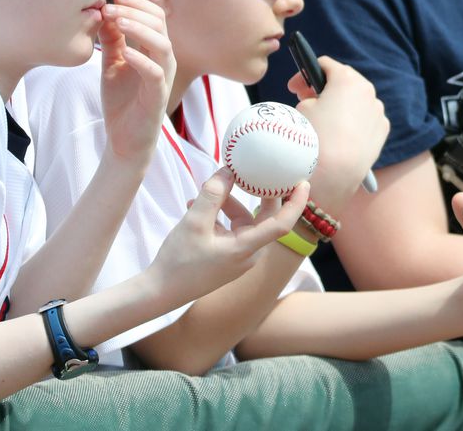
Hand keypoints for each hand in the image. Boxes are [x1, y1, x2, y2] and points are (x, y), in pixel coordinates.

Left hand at [99, 0, 175, 163]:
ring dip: (140, 29)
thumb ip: (111, 41)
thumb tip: (103, 13)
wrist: (124, 140)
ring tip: (119, 20)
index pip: (154, 17)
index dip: (137, 3)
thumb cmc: (122, 102)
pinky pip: (155, 73)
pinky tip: (126, 52)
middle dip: (135, 11)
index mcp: (153, 50)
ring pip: (162, 44)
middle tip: (110, 6)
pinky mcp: (158, 96)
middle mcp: (162, 60)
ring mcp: (162, 77)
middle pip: (160, 24)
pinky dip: (141, 59)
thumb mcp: (111, 65)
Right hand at [150, 168, 307, 306]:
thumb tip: (229, 170)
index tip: (303, 182)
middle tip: (260, 169)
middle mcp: (248, 253)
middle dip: (259, 193)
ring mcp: (237, 256)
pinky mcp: (225, 256)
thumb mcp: (194, 222)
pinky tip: (194, 206)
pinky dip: (218, 216)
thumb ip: (213, 194)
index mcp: (247, 249)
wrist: (159, 293)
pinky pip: (230, 229)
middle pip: (263, 217)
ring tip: (205, 190)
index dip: (296, 202)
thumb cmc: (178, 262)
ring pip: (243, 220)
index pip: (282, 224)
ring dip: (227, 203)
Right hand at [288, 58, 386, 211]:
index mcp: (347, 79)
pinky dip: (354, 120)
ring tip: (325, 118)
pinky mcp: (382, 129)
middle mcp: (368, 91)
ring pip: (357, 99)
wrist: (334, 173)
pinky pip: (366, 117)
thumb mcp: (302, 108)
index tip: (295, 86)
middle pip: (344, 80)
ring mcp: (377, 111)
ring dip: (342, 103)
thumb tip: (319, 99)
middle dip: (325, 87)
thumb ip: (310, 96)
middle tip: (307, 98)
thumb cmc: (314, 137)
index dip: (305, 73)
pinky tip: (341, 133)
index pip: (325, 65)